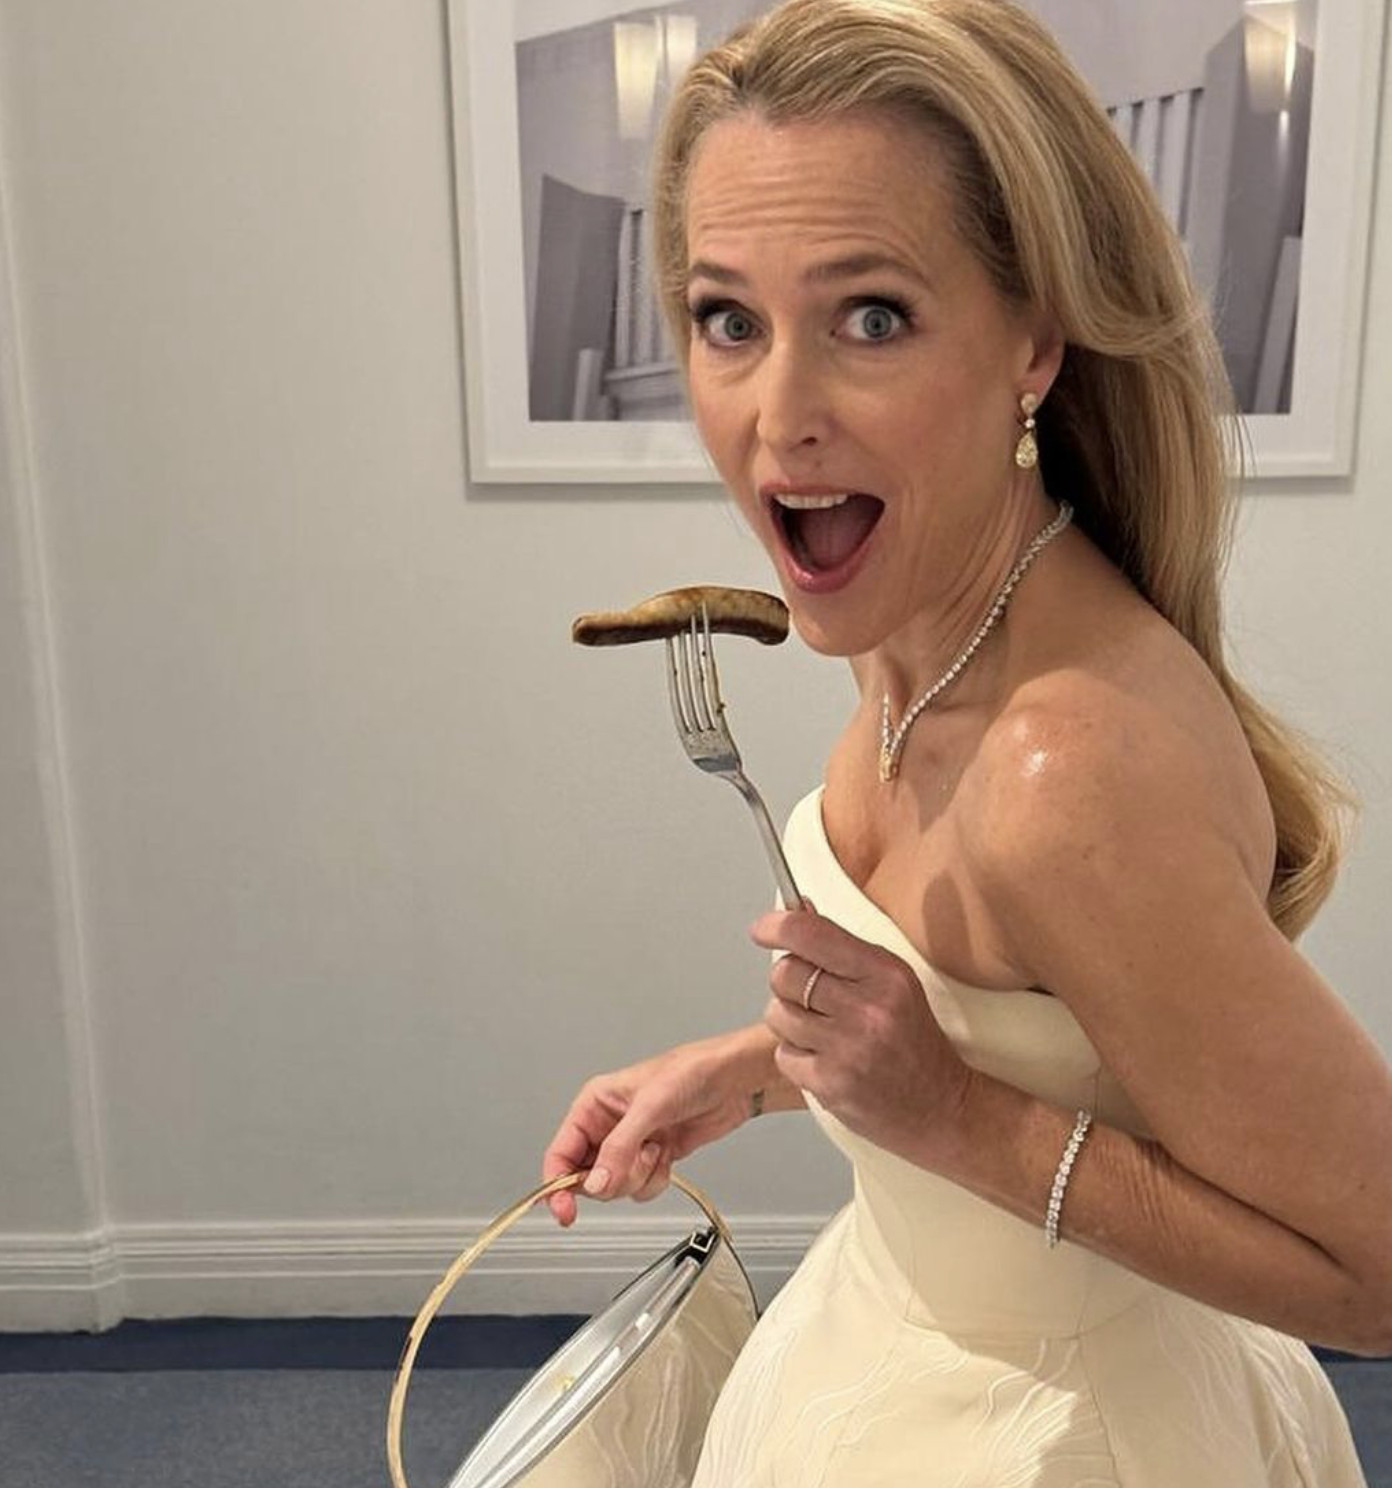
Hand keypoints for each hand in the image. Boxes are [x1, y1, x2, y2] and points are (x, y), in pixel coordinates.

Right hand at [542, 1033, 760, 1225]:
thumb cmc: (691, 1072)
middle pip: (586, 1177)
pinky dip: (655, 1179)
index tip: (564, 1210)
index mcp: (594, 1105)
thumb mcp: (650, 1106)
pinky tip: (668, 1154)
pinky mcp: (653, 1158)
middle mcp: (607, 1126)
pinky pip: (640, 1187)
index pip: (561, 1153)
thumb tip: (594, 1184)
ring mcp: (631, 1145)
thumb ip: (618, 1148)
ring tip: (656, 1149)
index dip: (558, 1184)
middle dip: (612, 1178)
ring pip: (615, 1186)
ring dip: (638, 1177)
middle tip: (633, 1162)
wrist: (732, 1081)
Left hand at [755, 906, 970, 1164]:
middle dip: (787, 981)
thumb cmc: (915, 1041)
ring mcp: (848, 1049)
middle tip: (809, 996)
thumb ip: (843, 948)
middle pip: (785, 974)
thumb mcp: (893, 982)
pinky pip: (783, 1055)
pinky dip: (795, 1056)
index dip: (777, 927)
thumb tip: (798, 909)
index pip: (812, 935)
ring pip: (777, 1014)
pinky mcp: (830, 1084)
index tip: (762, 930)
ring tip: (822, 1032)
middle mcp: (867, 1008)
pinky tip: (825, 1059)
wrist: (942, 1107)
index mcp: (884, 973)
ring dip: (789, 1021)